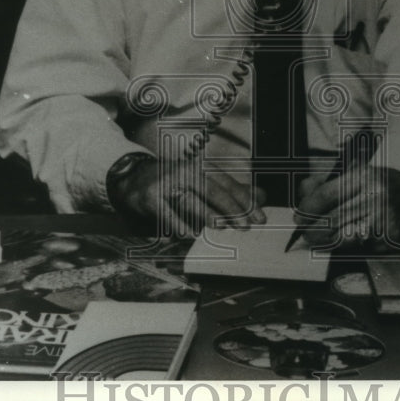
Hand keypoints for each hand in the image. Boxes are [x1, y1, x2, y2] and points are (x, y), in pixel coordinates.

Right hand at [112, 158, 266, 238]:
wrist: (137, 176)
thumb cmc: (178, 180)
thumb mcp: (204, 179)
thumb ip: (233, 189)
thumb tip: (261, 196)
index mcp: (202, 166)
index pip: (228, 183)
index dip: (246, 200)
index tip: (260, 217)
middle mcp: (187, 171)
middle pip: (213, 190)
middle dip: (232, 209)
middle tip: (246, 226)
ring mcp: (169, 183)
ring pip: (191, 200)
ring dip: (207, 214)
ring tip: (222, 227)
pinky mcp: (152, 197)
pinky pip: (167, 212)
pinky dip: (179, 223)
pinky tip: (190, 234)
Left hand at [294, 166, 399, 250]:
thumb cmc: (375, 184)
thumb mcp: (351, 173)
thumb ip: (323, 183)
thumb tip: (302, 195)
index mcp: (363, 177)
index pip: (326, 196)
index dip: (308, 209)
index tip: (299, 217)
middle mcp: (376, 198)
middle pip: (333, 221)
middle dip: (313, 230)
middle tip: (306, 233)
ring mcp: (386, 221)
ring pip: (345, 239)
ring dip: (328, 242)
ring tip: (322, 238)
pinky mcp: (392, 239)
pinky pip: (362, 248)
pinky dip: (352, 247)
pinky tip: (351, 238)